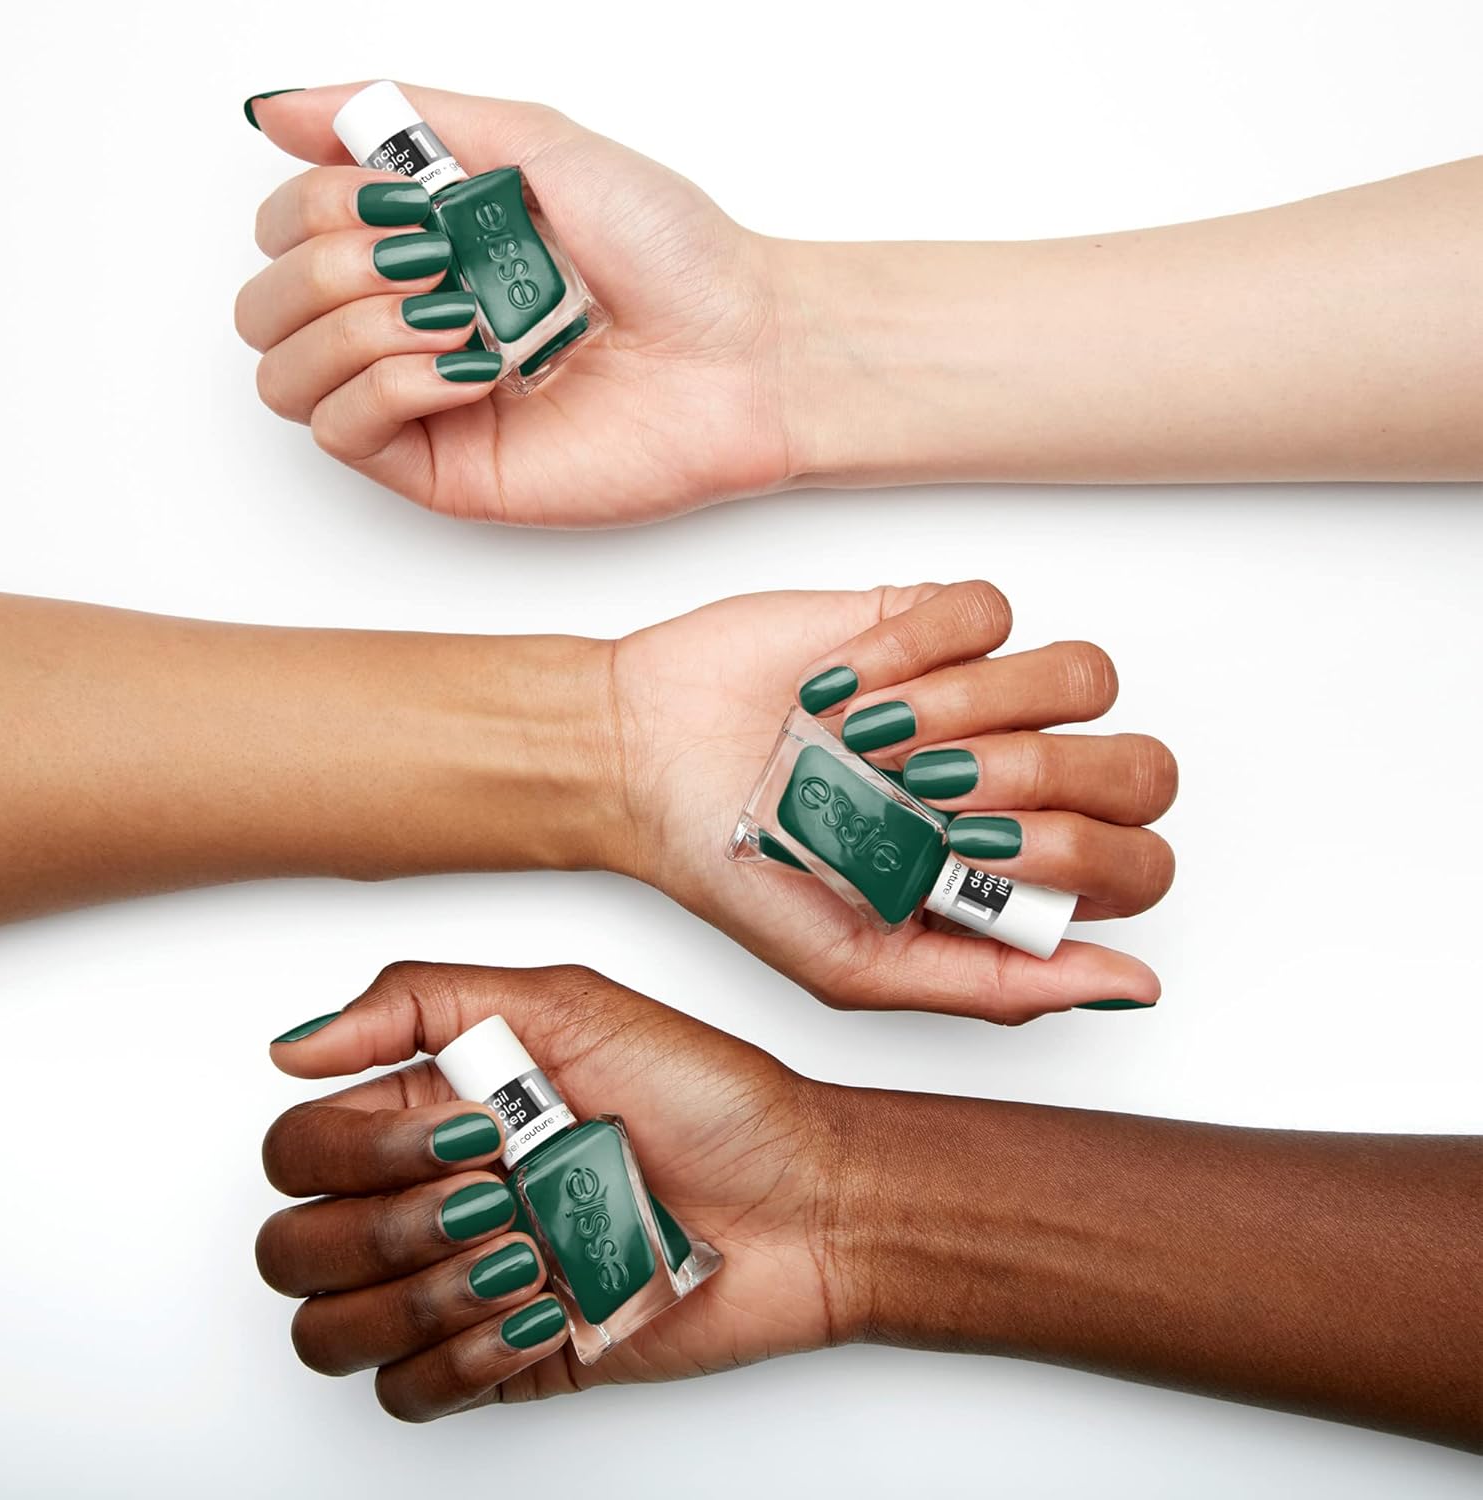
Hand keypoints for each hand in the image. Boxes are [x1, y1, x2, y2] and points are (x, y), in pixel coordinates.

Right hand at [237, 83, 789, 524]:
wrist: (743, 348)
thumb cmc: (670, 252)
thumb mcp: (532, 141)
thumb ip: (406, 119)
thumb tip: (279, 107)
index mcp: (419, 252)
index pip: (284, 233)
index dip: (317, 205)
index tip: (410, 198)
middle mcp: (408, 328)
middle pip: (265, 309)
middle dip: (325, 264)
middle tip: (429, 256)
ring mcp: (424, 405)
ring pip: (284, 374)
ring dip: (351, 322)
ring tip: (453, 307)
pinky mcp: (448, 470)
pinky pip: (345, 434)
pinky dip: (386, 384)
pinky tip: (463, 364)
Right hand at [257, 962, 850, 1420]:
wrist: (805, 1203)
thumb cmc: (711, 1098)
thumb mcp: (573, 1005)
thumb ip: (423, 1002)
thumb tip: (295, 1047)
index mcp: (434, 1110)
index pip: (300, 1148)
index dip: (361, 1152)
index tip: (471, 1133)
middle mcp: (433, 1197)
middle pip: (294, 1249)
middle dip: (391, 1229)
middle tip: (498, 1196)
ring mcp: (463, 1282)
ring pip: (333, 1330)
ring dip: (429, 1296)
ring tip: (528, 1254)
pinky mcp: (503, 1357)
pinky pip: (407, 1393)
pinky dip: (465, 1358)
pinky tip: (546, 1310)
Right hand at [611, 579, 1174, 1020]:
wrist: (643, 764)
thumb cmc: (744, 869)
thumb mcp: (861, 968)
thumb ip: (1000, 985)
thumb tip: (1134, 987)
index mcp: (1013, 877)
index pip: (1137, 864)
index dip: (1079, 856)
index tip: (967, 849)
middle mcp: (1016, 786)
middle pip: (1141, 768)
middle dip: (1038, 780)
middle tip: (931, 790)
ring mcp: (982, 696)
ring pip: (1082, 678)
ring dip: (972, 708)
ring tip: (872, 739)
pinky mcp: (932, 621)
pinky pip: (987, 611)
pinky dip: (909, 650)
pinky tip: (841, 688)